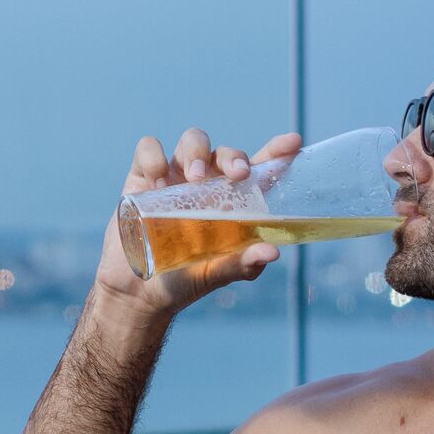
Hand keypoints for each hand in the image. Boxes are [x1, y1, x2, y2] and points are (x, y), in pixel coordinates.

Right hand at [93, 125, 307, 316]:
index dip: (276, 151)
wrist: (140, 292)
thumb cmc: (186, 279)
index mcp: (232, 202)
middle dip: (233, 156)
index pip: (259, 169)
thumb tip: (272, 252)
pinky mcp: (143, 177)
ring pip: (192, 140)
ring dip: (197, 152)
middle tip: (237, 173)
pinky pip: (149, 149)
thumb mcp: (217, 273)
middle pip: (225, 152)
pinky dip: (154, 159)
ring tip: (193, 178)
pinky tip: (156, 185)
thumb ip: (243, 263)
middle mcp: (207, 183)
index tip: (293, 142)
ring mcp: (175, 176)